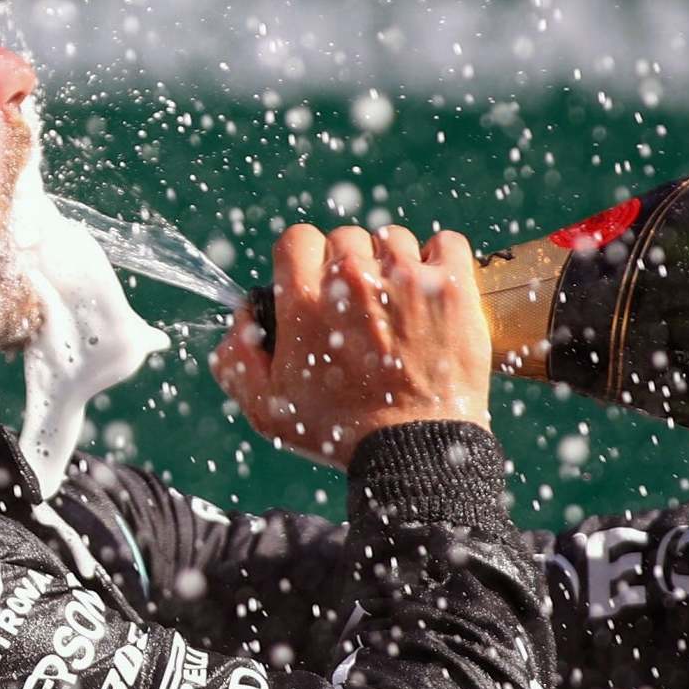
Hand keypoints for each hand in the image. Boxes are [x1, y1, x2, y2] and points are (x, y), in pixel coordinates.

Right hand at [211, 223, 492, 468]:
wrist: (415, 450)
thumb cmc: (341, 433)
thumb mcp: (268, 408)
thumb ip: (237, 360)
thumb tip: (241, 319)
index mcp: (306, 300)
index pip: (297, 239)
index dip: (306, 261)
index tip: (317, 285)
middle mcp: (353, 279)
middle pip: (345, 238)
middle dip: (348, 266)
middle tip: (359, 307)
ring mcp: (406, 279)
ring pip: (393, 239)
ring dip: (392, 264)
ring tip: (398, 304)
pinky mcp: (451, 287)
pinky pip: (446, 243)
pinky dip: (440, 260)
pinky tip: (432, 289)